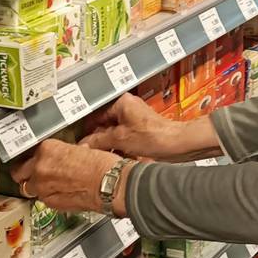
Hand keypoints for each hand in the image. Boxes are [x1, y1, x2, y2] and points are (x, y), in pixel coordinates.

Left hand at [10, 139, 124, 213]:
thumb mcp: (78, 149)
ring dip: (36, 187)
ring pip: (28, 188)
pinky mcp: (50, 203)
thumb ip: (61, 154)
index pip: (28, 153)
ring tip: (49, 185)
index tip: (35, 160)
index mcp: (47, 149)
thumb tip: (58, 159)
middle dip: (25, 173)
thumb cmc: (102, 165)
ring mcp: (42, 187)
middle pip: (19, 173)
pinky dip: (48, 197)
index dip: (33, 158)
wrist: (110, 184)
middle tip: (33, 174)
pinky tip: (60, 193)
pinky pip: (42, 199)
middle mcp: (40, 167)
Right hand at [79, 94, 197, 160]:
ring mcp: (135, 117)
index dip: (88, 129)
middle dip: (99, 138)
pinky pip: (124, 136)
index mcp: (121, 102)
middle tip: (91, 151)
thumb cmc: (154, 136)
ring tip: (104, 154)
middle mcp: (128, 106)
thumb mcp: (120, 139)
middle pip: (105, 123)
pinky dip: (119, 145)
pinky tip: (117, 156)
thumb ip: (99, 140)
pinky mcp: (141, 128)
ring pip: (115, 131)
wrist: (176, 144)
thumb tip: (83, 144)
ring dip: (110, 143)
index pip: (96, 114)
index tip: (80, 140)